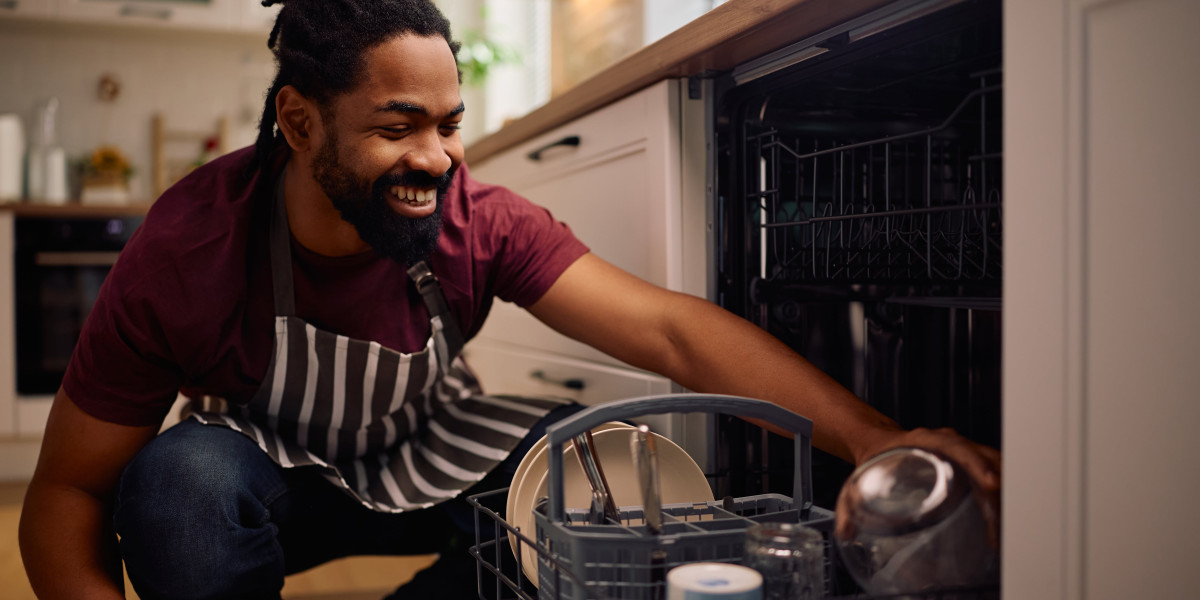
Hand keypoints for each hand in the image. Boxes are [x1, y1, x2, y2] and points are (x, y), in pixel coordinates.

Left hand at [850, 427, 1001, 545]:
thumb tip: (845, 531)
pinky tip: (1001, 518)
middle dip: (997, 488)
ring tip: (1005, 525)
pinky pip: (992, 473)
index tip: (990, 481)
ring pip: (994, 466)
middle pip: (984, 459)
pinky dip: (1001, 494)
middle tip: (1003, 518)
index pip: (959, 448)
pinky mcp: (968, 464)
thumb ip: (849, 505)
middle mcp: (949, 443)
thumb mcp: (859, 478)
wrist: (877, 442)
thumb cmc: (874, 457)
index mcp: (926, 441)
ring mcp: (962, 451)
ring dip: (1003, 493)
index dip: (976, 464)